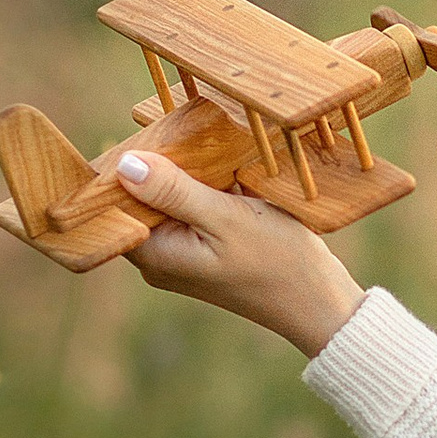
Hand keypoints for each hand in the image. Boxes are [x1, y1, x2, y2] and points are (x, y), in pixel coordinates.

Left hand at [118, 153, 360, 354]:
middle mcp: (160, 258)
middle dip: (162, 166)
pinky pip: (191, 208)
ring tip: (212, 150)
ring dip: (188, 174)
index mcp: (155, 255)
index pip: (117, 202)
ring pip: (168, 200)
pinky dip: (206, 187)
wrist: (319, 301)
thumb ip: (175, 191)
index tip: (155, 137)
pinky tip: (227, 172)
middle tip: (188, 136)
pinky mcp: (203, 247)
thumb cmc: (278, 262)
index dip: (129, 166)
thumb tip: (126, 164)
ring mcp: (181, 253)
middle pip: (141, 199)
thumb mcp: (226, 218)